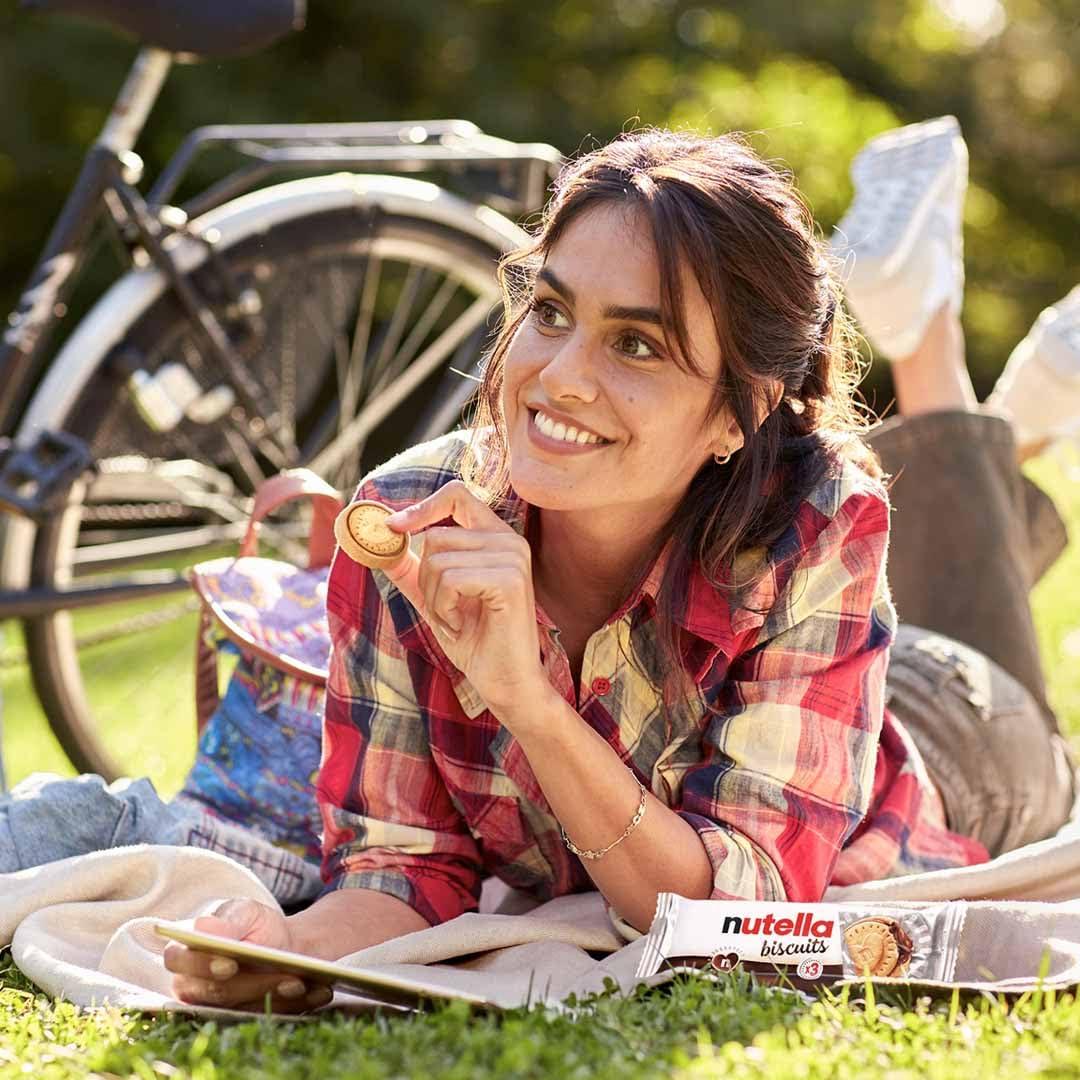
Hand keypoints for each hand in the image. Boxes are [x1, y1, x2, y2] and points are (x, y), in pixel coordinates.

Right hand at [163, 898, 331, 1012]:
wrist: (284, 943)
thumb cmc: (255, 924)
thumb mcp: (246, 912)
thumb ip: (227, 921)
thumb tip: (202, 928)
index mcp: (186, 953)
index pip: (178, 961)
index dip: (202, 964)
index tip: (229, 963)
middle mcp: (194, 985)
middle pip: (216, 991)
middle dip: (251, 983)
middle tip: (282, 974)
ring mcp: (219, 1006)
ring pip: (242, 1007)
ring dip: (274, 995)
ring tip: (302, 981)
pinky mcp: (245, 1018)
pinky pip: (267, 1015)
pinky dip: (294, 1004)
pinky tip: (316, 990)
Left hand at [383, 480, 548, 717]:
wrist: (506, 682)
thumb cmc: (475, 641)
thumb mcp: (434, 599)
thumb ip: (412, 570)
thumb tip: (381, 542)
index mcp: (496, 537)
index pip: (456, 494)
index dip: (421, 507)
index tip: (393, 527)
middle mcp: (509, 540)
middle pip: (435, 536)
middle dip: (426, 580)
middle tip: (446, 610)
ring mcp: (513, 557)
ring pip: (438, 560)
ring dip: (435, 599)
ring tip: (456, 621)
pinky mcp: (510, 579)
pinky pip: (450, 580)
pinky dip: (445, 609)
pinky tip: (462, 626)